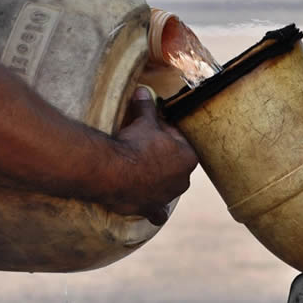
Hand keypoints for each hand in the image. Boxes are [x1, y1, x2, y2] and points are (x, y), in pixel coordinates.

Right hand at [107, 87, 197, 224]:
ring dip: (159, 181)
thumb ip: (147, 107)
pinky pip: (158, 212)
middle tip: (142, 147)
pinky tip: (156, 213)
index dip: (164, 133)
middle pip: (174, 164)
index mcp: (188, 157)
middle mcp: (183, 180)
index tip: (150, 129)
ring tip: (140, 171)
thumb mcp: (143, 122)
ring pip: (168, 187)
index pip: (179, 140)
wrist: (114, 172)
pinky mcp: (151, 208)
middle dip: (163, 157)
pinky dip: (156, 211)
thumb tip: (144, 90)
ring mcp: (168, 196)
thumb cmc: (134, 144)